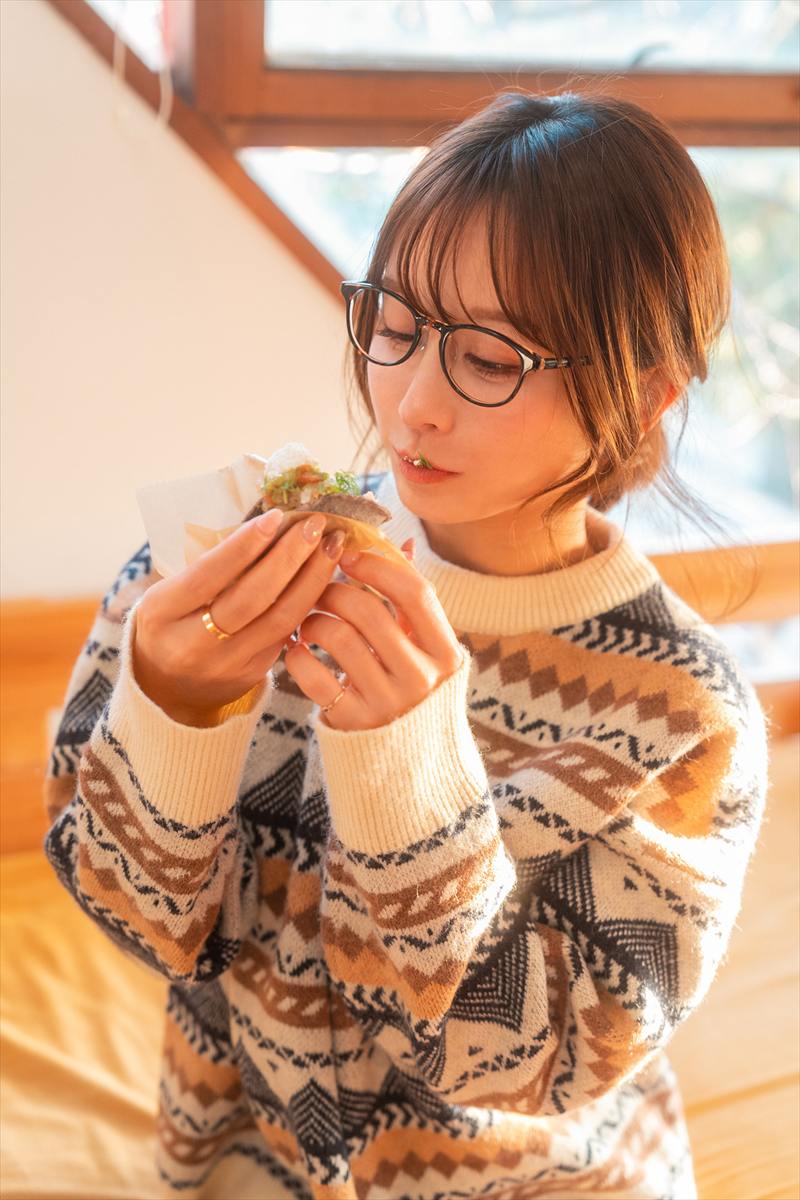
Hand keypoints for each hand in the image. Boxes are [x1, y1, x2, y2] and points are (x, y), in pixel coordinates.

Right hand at [131, 510, 346, 726]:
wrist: (167, 687)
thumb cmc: (171, 622)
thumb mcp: (170, 593)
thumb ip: (210, 567)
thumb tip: (269, 525)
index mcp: (163, 612)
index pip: (210, 574)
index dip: (245, 545)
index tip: (276, 516)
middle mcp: (193, 644)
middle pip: (252, 598)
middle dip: (289, 557)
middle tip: (315, 526)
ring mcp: (226, 664)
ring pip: (280, 619)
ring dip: (311, 579)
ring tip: (330, 547)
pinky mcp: (252, 674)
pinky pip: (286, 633)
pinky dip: (307, 600)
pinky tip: (322, 576)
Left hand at [282, 539, 465, 730]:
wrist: (404, 759)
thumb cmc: (409, 687)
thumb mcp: (423, 647)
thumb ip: (412, 600)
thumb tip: (403, 543)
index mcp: (445, 652)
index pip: (415, 592)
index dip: (378, 566)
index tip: (348, 554)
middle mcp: (421, 678)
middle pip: (369, 611)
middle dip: (335, 591)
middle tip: (319, 589)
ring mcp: (388, 702)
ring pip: (338, 637)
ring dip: (313, 620)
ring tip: (308, 621)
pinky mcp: (353, 722)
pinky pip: (313, 675)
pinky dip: (297, 656)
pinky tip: (297, 650)